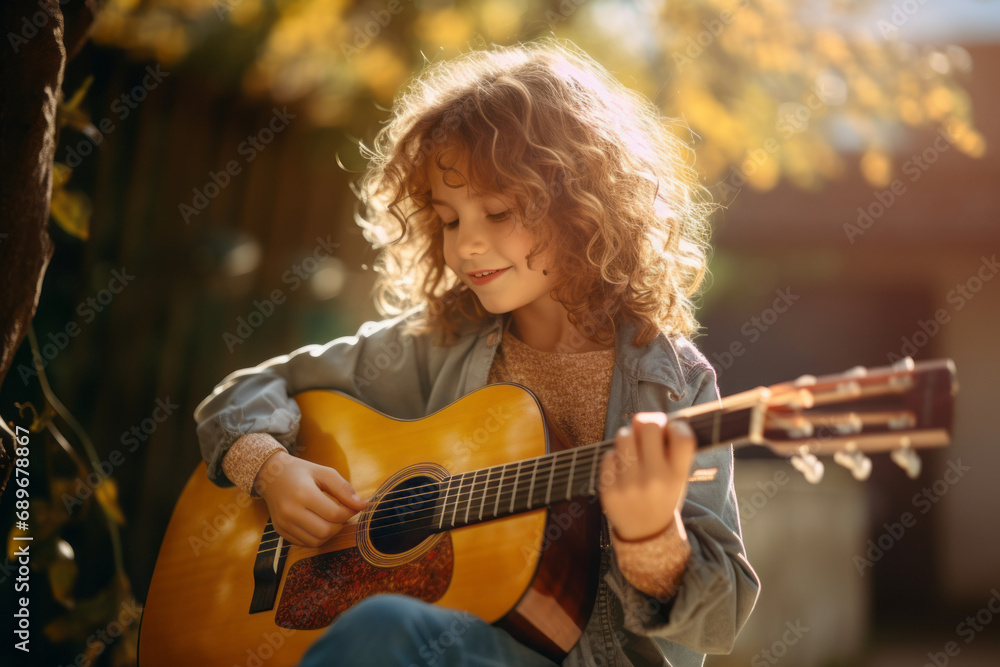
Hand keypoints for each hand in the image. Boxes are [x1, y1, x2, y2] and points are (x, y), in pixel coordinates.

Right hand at [255, 450, 366, 547]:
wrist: (270, 475)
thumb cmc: (300, 472)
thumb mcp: (324, 472)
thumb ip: (344, 489)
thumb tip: (363, 505)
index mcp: (303, 494)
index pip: (334, 514)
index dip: (350, 512)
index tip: (354, 506)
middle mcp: (291, 512)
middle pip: (326, 531)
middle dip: (340, 524)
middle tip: (342, 513)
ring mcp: (284, 524)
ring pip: (317, 541)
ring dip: (330, 533)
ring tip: (331, 519)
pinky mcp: (280, 532)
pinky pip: (305, 544)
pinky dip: (317, 537)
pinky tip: (318, 523)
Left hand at [598, 412, 694, 540]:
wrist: (645, 533)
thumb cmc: (663, 498)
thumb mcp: (678, 479)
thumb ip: (671, 451)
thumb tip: (652, 418)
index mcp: (677, 476)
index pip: (682, 436)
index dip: (676, 425)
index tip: (670, 429)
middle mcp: (654, 479)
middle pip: (649, 426)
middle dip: (647, 424)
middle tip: (647, 432)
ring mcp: (629, 484)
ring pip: (624, 435)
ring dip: (628, 437)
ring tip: (633, 450)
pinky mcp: (608, 489)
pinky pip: (608, 455)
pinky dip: (615, 458)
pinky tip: (622, 470)